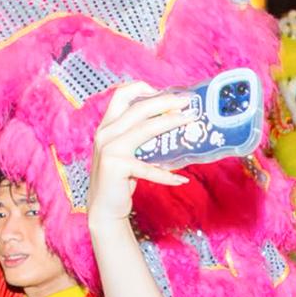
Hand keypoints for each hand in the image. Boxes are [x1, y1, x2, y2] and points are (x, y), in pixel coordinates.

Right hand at [87, 83, 191, 224]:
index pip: (121, 94)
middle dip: (166, 102)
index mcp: (107, 126)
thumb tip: (173, 124)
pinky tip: (181, 180)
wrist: (104, 208)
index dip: (143, 88)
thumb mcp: (127, 152)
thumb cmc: (121, 179)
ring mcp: (109, 148)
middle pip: (139, 108)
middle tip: (188, 102)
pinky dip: (167, 176)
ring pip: (145, 129)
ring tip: (191, 121)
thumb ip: (140, 137)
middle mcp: (105, 133)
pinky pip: (149, 168)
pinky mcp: (116, 166)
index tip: (168, 93)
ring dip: (171, 123)